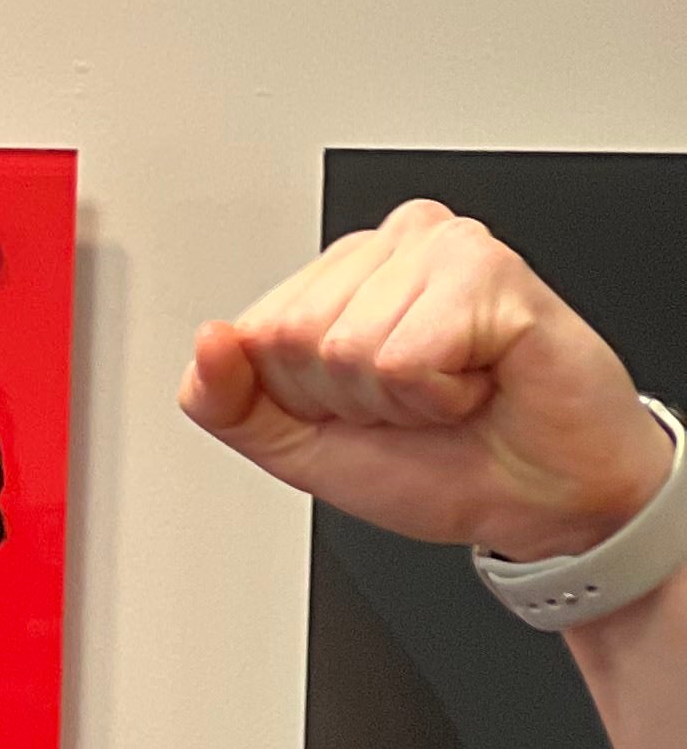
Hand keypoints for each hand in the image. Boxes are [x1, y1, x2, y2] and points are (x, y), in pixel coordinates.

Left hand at [180, 204, 671, 568]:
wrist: (540, 500)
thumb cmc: (440, 462)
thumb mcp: (300, 450)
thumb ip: (230, 404)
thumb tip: (207, 345)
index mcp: (336, 279)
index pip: (253, 336)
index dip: (303, 400)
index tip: (365, 410)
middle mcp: (385, 248)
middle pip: (292, 337)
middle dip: (348, 401)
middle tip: (413, 404)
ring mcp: (437, 248)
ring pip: (345, 347)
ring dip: (398, 401)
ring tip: (448, 393)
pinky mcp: (484, 267)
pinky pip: (402, 357)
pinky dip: (437, 396)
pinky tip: (477, 383)